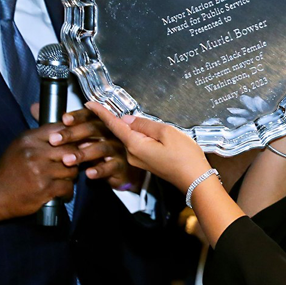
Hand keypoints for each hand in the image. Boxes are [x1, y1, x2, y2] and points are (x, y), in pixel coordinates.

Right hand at [0, 122, 82, 224]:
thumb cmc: (9, 170)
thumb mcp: (19, 146)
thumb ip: (40, 138)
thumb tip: (67, 130)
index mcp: (28, 140)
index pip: (60, 130)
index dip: (71, 137)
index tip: (72, 144)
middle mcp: (34, 153)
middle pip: (71, 150)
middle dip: (74, 158)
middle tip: (71, 164)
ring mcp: (40, 172)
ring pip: (72, 169)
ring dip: (70, 176)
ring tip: (63, 178)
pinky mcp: (44, 189)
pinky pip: (68, 186)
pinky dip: (67, 191)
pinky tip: (61, 191)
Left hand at [49, 107, 142, 190]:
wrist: (120, 172)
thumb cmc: (96, 152)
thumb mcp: (78, 138)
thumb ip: (57, 124)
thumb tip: (34, 108)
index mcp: (100, 123)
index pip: (90, 115)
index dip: (77, 116)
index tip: (63, 119)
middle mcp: (110, 133)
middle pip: (94, 129)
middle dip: (73, 134)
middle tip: (54, 141)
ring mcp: (117, 148)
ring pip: (102, 147)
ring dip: (83, 153)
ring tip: (67, 160)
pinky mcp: (121, 165)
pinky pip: (112, 166)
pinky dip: (100, 170)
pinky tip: (88, 173)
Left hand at [86, 103, 211, 191]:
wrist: (195, 180)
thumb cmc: (185, 158)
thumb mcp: (167, 132)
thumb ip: (145, 124)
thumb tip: (128, 119)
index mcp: (135, 145)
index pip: (114, 124)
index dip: (101, 112)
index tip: (90, 104)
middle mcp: (132, 155)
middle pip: (122, 131)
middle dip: (120, 119)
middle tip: (119, 108)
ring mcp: (138, 160)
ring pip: (131, 138)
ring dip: (134, 128)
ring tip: (146, 123)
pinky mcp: (145, 163)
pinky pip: (138, 145)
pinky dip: (140, 136)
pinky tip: (152, 134)